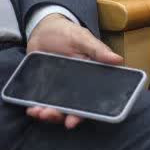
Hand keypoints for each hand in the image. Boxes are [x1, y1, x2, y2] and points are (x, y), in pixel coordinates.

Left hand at [24, 14, 121, 129]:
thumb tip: (118, 59)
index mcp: (89, 77)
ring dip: (46, 114)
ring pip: (54, 108)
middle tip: (50, 115)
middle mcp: (74, 87)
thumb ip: (98, 49)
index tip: (73, 121)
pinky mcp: (43, 87)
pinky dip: (35, 108)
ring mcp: (57, 88)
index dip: (82, 114)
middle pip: (70, 109)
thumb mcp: (82, 38)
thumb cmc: (67, 32)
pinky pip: (40, 102)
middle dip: (60, 116)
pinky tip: (30, 109)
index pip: (89, 101)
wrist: (44, 28)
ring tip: (37, 112)